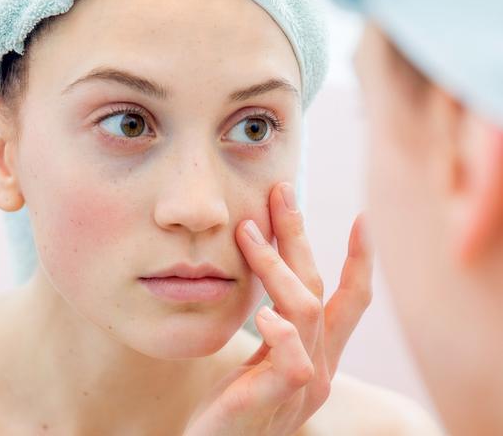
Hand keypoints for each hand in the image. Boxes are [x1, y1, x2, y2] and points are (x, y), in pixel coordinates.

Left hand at [184, 182, 373, 435]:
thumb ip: (274, 326)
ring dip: (276, 265)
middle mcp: (319, 367)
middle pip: (319, 288)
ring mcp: (300, 387)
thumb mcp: (259, 358)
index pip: (348, 301)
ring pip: (304, 310)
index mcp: (317, 354)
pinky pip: (291, 360)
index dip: (360, 260)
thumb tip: (267, 272)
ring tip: (247, 231)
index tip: (363, 219)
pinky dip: (281, 331)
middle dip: (301, 235)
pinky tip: (263, 312)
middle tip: (282, 192)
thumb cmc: (233, 405)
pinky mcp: (273, 402)